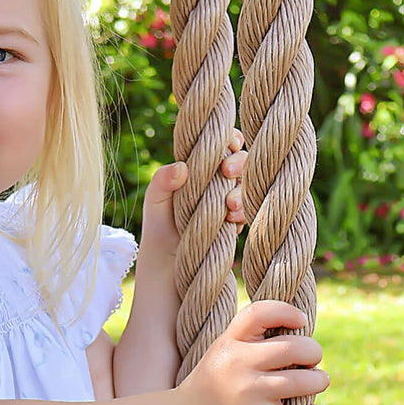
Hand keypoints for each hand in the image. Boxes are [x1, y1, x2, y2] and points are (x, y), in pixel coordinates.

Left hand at [140, 130, 247, 260]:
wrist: (168, 266)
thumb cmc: (159, 227)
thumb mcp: (155, 202)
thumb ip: (162, 182)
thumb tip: (182, 167)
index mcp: (198, 166)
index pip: (220, 143)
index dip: (228, 138)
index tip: (227, 144)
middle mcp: (217, 180)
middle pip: (240, 160)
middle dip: (239, 161)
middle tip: (227, 171)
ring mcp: (228, 200)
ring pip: (248, 185)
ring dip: (242, 191)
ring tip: (229, 205)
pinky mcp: (235, 221)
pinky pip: (249, 211)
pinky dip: (243, 213)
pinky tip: (231, 220)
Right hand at [177, 300, 328, 404]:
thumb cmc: (215, 383)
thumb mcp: (223, 351)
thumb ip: (252, 339)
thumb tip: (302, 333)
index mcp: (230, 342)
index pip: (260, 312)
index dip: (287, 311)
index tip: (300, 321)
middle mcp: (239, 364)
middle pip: (295, 347)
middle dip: (314, 352)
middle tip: (312, 361)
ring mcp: (249, 393)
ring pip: (306, 381)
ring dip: (319, 381)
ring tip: (317, 382)